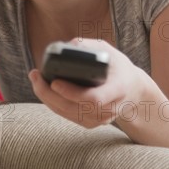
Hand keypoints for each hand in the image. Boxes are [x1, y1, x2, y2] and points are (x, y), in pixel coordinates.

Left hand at [28, 38, 152, 128]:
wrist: (133, 90)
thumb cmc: (119, 67)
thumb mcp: (111, 52)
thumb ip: (92, 47)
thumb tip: (69, 45)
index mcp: (118, 89)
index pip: (94, 98)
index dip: (72, 93)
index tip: (55, 82)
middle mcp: (110, 108)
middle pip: (75, 108)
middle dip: (50, 94)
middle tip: (36, 76)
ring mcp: (101, 119)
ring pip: (68, 113)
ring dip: (47, 98)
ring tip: (35, 79)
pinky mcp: (92, 123)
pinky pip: (68, 116)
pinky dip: (53, 104)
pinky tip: (43, 90)